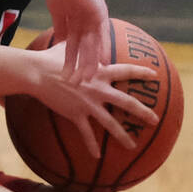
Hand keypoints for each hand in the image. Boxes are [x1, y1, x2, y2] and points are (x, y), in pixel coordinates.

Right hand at [27, 45, 154, 157]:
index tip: (154, 75)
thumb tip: (83, 35)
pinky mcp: (75, 114)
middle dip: (143, 112)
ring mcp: (88, 104)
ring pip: (110, 123)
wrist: (37, 73)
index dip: (141, 72)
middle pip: (126, 102)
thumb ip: (82, 47)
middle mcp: (98, 89)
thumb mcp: (71, 49)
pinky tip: (97, 156)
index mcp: (100, 72)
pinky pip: (86, 134)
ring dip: (123, 136)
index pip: (125, 71)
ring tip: (133, 147)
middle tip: (155, 121)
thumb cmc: (51, 58)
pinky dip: (91, 146)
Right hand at [40, 0, 109, 81]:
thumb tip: (60, 41)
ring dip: (89, 62)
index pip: (77, 43)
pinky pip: (100, 34)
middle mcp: (90, 20)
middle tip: (79, 83)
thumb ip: (61, 26)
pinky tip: (102, 63)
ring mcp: (95, 17)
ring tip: (86, 79)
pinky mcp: (99, 13)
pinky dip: (101, 48)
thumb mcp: (58, 10)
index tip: (72, 73)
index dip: (75, 58)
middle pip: (85, 47)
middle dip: (81, 65)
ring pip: (92, 45)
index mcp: (80, 19)